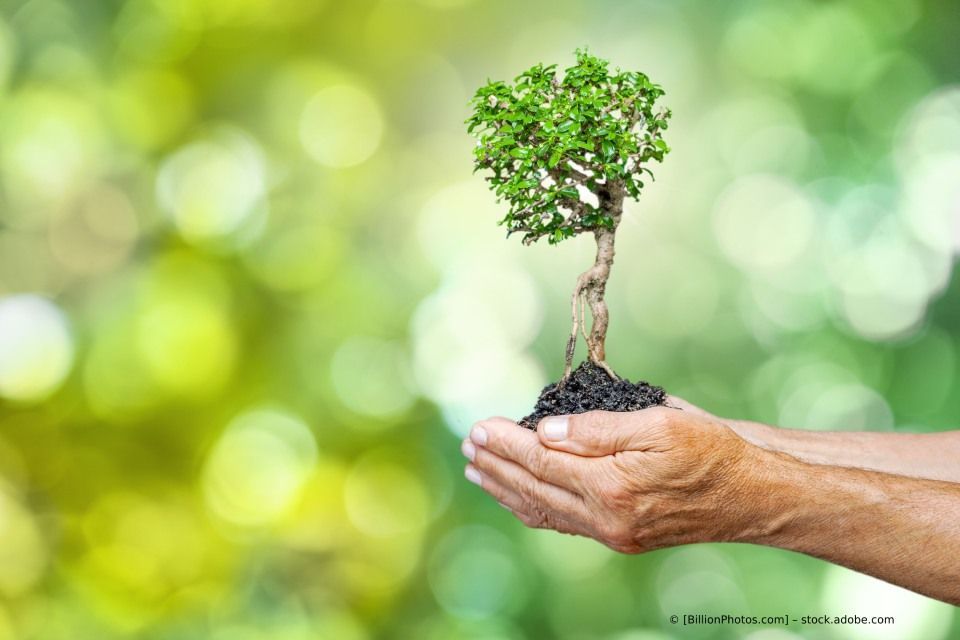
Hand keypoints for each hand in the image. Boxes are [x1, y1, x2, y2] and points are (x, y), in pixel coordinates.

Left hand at [461, 404, 756, 552]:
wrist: (750, 496)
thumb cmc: (710, 451)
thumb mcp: (658, 424)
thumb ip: (597, 429)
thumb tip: (546, 430)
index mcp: (612, 485)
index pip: (542, 461)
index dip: (506, 443)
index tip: (479, 426)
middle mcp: (606, 517)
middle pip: (534, 488)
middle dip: (496, 465)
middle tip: (467, 444)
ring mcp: (611, 533)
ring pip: (543, 511)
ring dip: (505, 489)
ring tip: (477, 470)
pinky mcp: (620, 538)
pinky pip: (563, 523)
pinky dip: (533, 507)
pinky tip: (518, 496)